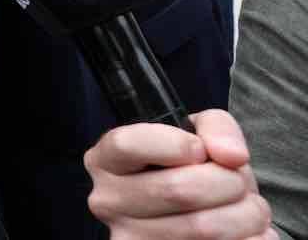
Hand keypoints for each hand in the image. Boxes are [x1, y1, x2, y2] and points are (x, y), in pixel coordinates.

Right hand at [85, 109, 274, 238]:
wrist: (196, 220)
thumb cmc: (193, 173)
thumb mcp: (197, 135)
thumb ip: (215, 127)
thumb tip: (232, 156)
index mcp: (106, 161)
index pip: (128, 145)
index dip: (176, 145)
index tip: (200, 151)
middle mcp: (109, 202)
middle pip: (179, 189)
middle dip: (229, 183)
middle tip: (237, 183)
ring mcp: (130, 239)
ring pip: (205, 228)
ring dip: (246, 216)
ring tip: (245, 210)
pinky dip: (250, 239)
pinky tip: (243, 233)